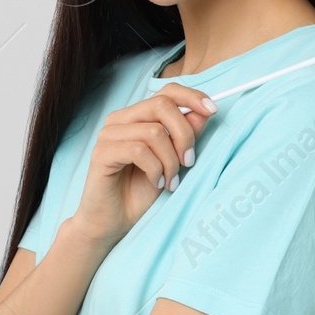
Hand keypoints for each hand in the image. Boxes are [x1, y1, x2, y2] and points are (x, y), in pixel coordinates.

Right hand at [69, 83, 216, 246]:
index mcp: (137, 116)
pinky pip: (139, 151)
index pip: (166, 92)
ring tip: (170, 181)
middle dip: (184, 134)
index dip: (192, 97)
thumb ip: (185, 135)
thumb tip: (203, 111)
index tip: (213, 110)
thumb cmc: (141, 192)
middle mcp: (120, 120)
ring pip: (153, 132)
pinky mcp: (101, 153)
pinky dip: (155, 169)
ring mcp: (108, 135)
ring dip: (170, 161)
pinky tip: (156, 183)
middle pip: (162, 105)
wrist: (115, 222)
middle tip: (189, 161)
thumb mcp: (173, 162)